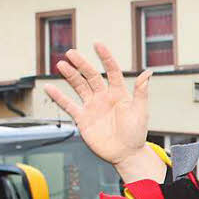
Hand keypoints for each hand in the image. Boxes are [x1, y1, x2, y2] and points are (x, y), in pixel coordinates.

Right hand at [44, 44, 164, 182]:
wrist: (126, 154)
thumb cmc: (136, 134)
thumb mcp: (140, 111)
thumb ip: (141, 92)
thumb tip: (148, 72)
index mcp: (119, 93)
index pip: (112, 71)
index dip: (106, 58)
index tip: (98, 44)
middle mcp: (104, 97)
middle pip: (91, 76)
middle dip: (82, 64)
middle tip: (71, 52)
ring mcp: (92, 107)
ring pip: (79, 87)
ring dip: (70, 75)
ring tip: (61, 64)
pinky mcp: (83, 118)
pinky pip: (68, 105)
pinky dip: (59, 97)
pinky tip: (50, 87)